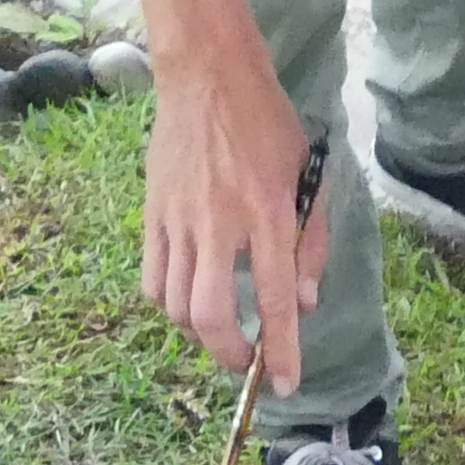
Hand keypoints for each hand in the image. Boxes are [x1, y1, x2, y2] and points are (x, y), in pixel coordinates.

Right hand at [138, 34, 330, 391]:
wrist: (208, 79)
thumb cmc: (267, 125)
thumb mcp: (310, 174)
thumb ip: (312, 242)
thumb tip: (303, 304)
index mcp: (269, 212)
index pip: (275, 297)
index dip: (280, 350)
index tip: (283, 385)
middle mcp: (221, 223)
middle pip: (212, 316)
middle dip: (228, 355)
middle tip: (244, 362)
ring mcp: (180, 221)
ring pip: (176, 307)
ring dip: (199, 334)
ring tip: (220, 331)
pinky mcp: (152, 215)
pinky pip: (152, 282)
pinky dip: (169, 305)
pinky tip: (188, 301)